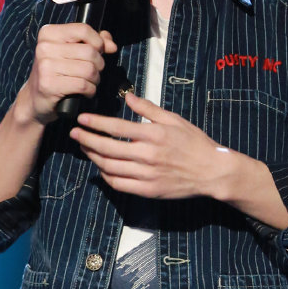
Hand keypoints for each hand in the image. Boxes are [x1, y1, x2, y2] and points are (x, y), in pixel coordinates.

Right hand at [24, 22, 117, 124]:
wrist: (36, 99)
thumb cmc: (56, 73)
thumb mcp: (71, 52)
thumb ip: (93, 43)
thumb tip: (111, 44)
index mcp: (48, 34)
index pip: (83, 30)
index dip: (98, 42)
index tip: (99, 51)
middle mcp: (44, 47)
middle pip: (89, 51)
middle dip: (99, 64)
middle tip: (93, 71)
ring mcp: (45, 66)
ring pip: (89, 69)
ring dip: (95, 79)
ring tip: (89, 82)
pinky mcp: (49, 85)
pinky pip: (83, 85)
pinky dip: (90, 90)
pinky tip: (85, 92)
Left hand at [72, 91, 233, 199]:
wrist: (212, 171)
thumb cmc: (195, 143)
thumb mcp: (174, 120)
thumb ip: (149, 109)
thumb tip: (129, 97)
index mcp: (153, 134)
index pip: (116, 127)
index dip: (95, 123)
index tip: (81, 120)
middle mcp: (147, 155)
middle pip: (107, 148)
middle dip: (87, 140)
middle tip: (75, 134)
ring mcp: (147, 175)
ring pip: (110, 167)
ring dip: (93, 157)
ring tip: (86, 149)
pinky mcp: (148, 191)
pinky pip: (119, 184)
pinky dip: (106, 176)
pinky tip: (102, 168)